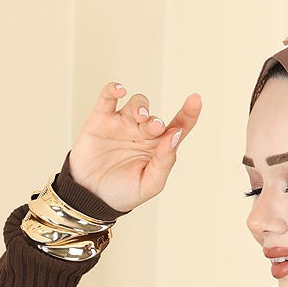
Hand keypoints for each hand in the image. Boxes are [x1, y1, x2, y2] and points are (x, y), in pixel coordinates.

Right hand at [66, 81, 202, 212]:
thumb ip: (165, 161)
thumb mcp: (150, 184)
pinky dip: (113, 89)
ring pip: (137, 103)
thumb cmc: (123, 193)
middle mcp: (142, 134)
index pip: (178, 127)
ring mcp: (122, 124)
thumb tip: (176, 134)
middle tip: (155, 129)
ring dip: (141, 106)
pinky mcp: (101, 120)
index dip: (189, 114)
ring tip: (139, 117)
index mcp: (158, 149)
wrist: (91, 197)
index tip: (195, 100)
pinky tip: (120, 90)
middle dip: (156, 122)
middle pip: (155, 117)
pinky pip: (108, 98)